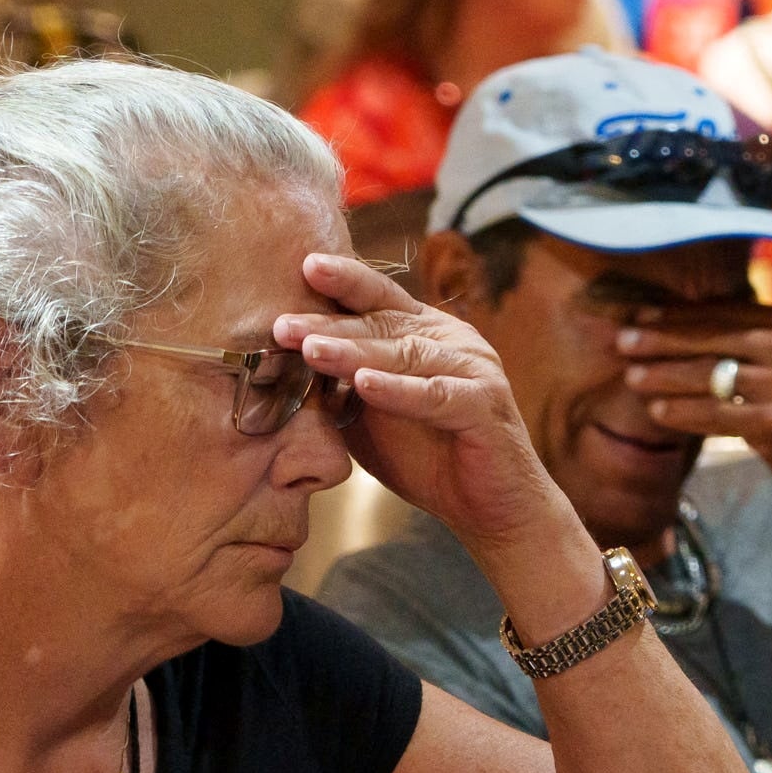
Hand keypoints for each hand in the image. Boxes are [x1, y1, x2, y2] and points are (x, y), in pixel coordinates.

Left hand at [275, 253, 569, 551]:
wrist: (491, 506)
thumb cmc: (428, 456)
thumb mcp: (370, 416)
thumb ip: (338, 387)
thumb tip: (280, 365)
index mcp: (425, 333)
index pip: (379, 299)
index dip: (344, 281)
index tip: (304, 266)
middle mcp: (451, 340)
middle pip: (383, 323)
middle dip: (331, 322)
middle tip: (282, 324)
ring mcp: (472, 368)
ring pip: (404, 354)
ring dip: (355, 352)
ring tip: (311, 350)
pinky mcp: (483, 404)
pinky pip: (435, 395)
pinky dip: (399, 390)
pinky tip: (365, 384)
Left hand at [616, 303, 771, 521]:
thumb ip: (762, 341)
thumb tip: (692, 327)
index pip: (728, 312)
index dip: (679, 315)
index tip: (641, 316)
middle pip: (713, 338)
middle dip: (661, 339)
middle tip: (622, 341)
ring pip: (709, 374)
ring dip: (664, 376)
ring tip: (632, 377)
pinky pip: (715, 414)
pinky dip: (683, 412)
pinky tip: (658, 410)